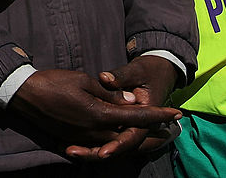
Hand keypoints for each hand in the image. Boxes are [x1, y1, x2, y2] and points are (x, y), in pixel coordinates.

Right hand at [8, 69, 181, 160]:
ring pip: (116, 144)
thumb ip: (110, 93)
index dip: (158, 115)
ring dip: (135, 141)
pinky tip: (119, 141)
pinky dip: (114, 144)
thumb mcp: (84, 80)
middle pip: (130, 137)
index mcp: (100, 114)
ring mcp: (83, 138)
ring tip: (151, 136)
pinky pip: (100, 146)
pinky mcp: (73, 140)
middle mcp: (94, 131)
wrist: (24, 94)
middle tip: (170, 130)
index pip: (136, 116)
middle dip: (152, 134)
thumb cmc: (53, 82)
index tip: (176, 112)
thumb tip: (130, 101)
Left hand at [65, 56, 181, 159]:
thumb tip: (105, 79)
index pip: (133, 136)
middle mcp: (138, 126)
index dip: (118, 145)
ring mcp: (127, 127)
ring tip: (68, 150)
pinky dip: (88, 143)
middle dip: (96, 152)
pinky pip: (103, 139)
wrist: (158, 73)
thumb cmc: (148, 71)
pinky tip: (68, 144)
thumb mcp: (136, 71)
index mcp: (147, 117)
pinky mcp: (117, 125)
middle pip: (118, 147)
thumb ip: (121, 77)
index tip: (103, 153)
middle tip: (73, 152)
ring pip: (108, 145)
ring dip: (89, 150)